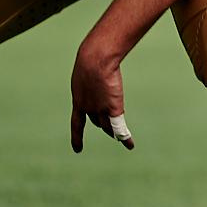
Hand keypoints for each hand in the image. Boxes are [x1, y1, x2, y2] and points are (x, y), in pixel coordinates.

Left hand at [70, 34, 133, 153]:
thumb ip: (93, 72)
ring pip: (108, 126)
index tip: (77, 150)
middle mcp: (88, 109)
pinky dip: (124, 137)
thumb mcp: (87, 67)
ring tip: (121, 138)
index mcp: (78, 100)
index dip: (77, 137)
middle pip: (98, 123)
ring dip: (114, 132)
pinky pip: (120, 127)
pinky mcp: (113, 108)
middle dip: (104, 126)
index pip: (77, 123)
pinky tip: (129, 144)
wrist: (94, 60)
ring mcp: (100, 110)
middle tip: (110, 133)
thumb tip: (99, 64)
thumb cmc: (91, 57)